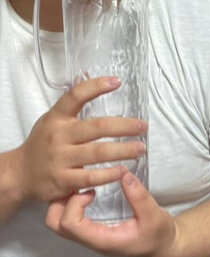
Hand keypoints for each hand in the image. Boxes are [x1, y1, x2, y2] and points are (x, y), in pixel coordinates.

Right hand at [16, 76, 146, 203]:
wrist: (19, 175)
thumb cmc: (43, 142)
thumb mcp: (53, 119)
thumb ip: (73, 103)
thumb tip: (90, 76)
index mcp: (57, 117)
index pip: (75, 96)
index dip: (96, 86)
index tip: (117, 81)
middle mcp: (58, 136)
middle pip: (97, 127)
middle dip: (124, 126)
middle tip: (143, 126)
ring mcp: (60, 159)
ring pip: (97, 153)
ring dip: (123, 150)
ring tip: (140, 148)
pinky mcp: (62, 181)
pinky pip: (90, 177)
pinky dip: (109, 174)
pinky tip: (123, 170)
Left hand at [46, 170, 177, 256]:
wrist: (163, 248)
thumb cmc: (159, 236)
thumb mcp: (155, 216)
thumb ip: (139, 197)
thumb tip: (125, 175)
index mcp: (103, 239)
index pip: (70, 225)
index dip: (74, 203)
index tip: (92, 191)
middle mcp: (92, 238)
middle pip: (56, 224)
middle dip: (60, 201)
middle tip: (79, 184)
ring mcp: (91, 234)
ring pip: (59, 222)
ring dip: (64, 200)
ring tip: (82, 184)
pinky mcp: (94, 228)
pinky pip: (70, 217)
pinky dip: (71, 201)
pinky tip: (87, 188)